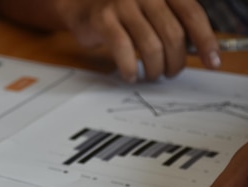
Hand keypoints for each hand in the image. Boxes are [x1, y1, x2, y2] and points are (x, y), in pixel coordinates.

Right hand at [52, 0, 219, 81]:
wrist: (79, 4)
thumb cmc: (120, 12)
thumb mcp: (151, 9)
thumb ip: (171, 23)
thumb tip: (194, 51)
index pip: (192, 14)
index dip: (205, 41)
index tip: (212, 62)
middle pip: (173, 35)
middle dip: (175, 62)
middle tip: (170, 73)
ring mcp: (123, 5)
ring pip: (151, 46)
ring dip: (154, 69)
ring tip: (151, 75)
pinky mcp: (103, 20)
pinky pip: (124, 50)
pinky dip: (130, 68)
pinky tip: (131, 75)